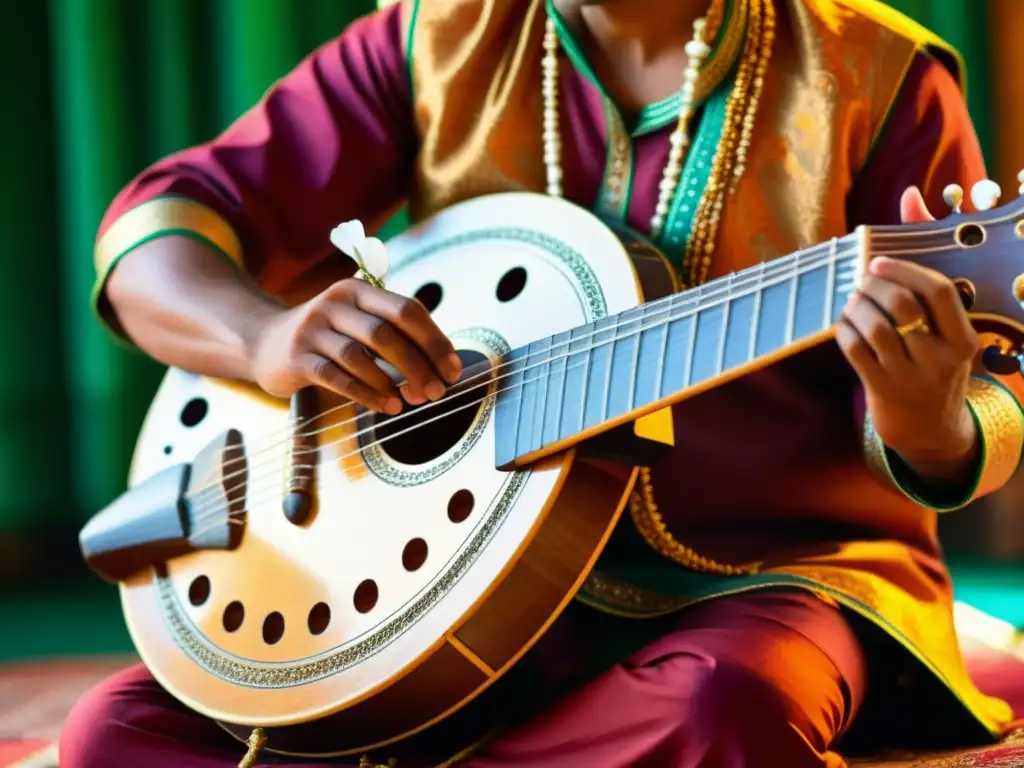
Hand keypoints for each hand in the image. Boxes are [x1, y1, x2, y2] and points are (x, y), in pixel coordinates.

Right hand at [251, 279, 461, 413]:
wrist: (265, 341)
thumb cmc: (328, 337)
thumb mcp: (359, 320)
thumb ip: (396, 334)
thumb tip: (443, 365)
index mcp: (359, 290)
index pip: (406, 310)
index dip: (435, 341)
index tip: (453, 370)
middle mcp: (335, 303)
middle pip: (385, 333)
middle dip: (417, 365)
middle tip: (437, 392)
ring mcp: (312, 329)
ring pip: (360, 355)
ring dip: (391, 382)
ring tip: (411, 402)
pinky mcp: (297, 357)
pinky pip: (336, 377)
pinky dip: (366, 393)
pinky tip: (385, 406)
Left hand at [836, 186, 980, 484]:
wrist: (929, 428)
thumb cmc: (936, 361)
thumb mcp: (946, 325)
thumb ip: (927, 263)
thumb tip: (909, 195)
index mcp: (963, 339)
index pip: (936, 292)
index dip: (903, 270)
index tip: (879, 261)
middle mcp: (939, 359)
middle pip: (900, 306)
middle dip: (873, 285)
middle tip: (862, 280)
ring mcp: (908, 377)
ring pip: (872, 328)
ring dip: (854, 306)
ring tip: (853, 299)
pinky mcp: (879, 390)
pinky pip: (852, 349)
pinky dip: (842, 328)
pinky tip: (844, 321)